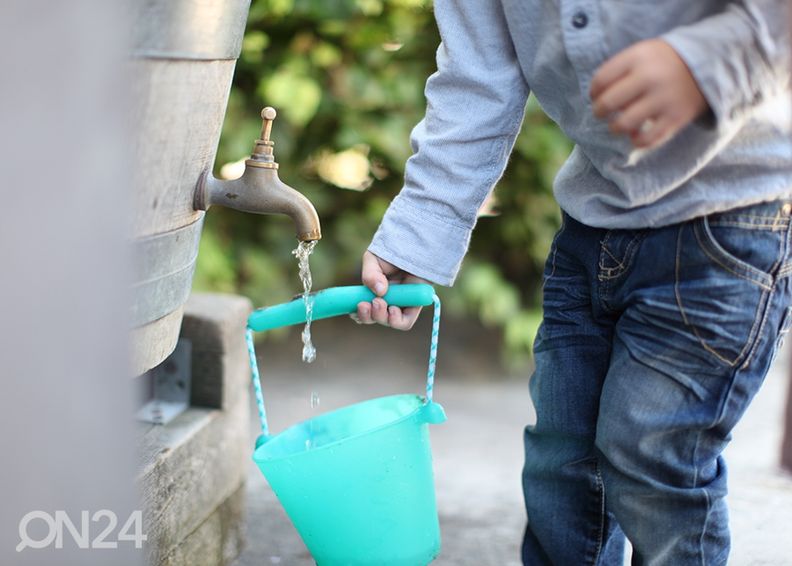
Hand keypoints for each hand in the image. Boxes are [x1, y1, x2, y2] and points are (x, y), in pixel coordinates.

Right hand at [354, 251, 425, 329]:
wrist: (412, 245)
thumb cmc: (391, 251)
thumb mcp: (373, 260)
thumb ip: (370, 275)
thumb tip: (379, 292)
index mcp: (374, 292)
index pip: (365, 310)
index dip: (359, 314)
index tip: (354, 310)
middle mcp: (388, 300)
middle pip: (375, 318)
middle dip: (367, 317)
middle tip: (365, 305)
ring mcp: (401, 304)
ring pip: (388, 322)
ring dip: (379, 316)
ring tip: (378, 302)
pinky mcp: (415, 305)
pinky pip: (405, 322)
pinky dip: (396, 320)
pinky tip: (393, 309)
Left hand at [590, 39, 707, 148]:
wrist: (708, 62)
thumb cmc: (664, 62)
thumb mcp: (642, 53)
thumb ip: (619, 70)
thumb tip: (596, 98)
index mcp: (638, 57)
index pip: (601, 80)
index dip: (593, 92)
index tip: (595, 97)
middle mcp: (650, 77)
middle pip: (608, 102)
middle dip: (599, 112)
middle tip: (602, 113)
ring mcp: (664, 98)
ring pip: (624, 124)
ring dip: (615, 128)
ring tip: (617, 126)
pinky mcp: (676, 117)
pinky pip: (647, 139)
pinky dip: (636, 141)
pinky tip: (635, 135)